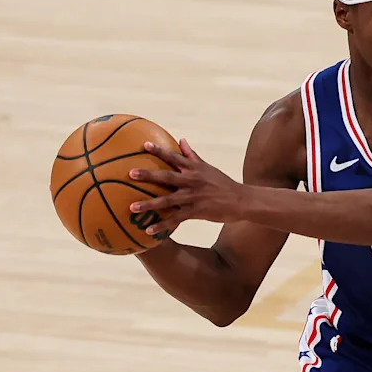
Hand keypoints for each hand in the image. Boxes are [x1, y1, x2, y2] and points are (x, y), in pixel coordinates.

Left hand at [129, 138, 248, 234]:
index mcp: (195, 169)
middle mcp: (193, 181)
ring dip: (149, 204)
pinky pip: (176, 219)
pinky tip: (149, 231)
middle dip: (148, 175)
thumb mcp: (208, 168)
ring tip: (132, 207)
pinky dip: (162, 225)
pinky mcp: (197, 212)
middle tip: (130, 173)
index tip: (144, 145)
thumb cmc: (223, 183)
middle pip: (167, 177)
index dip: (159, 150)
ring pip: (168, 200)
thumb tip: (180, 140)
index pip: (174, 157)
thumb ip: (192, 155)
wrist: (242, 200)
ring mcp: (194, 197)